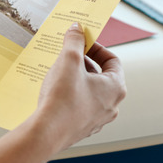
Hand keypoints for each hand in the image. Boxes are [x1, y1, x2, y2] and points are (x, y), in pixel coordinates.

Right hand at [33, 22, 125, 150]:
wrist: (47, 133)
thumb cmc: (62, 97)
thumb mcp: (69, 60)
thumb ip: (74, 41)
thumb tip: (77, 28)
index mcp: (116, 88)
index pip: (112, 60)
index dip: (96, 48)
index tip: (81, 43)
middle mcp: (111, 105)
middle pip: (101, 76)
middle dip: (84, 63)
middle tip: (67, 55)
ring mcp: (98, 119)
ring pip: (90, 92)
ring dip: (76, 79)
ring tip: (58, 72)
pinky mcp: (82, 128)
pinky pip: (80, 106)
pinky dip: (70, 96)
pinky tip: (54, 92)